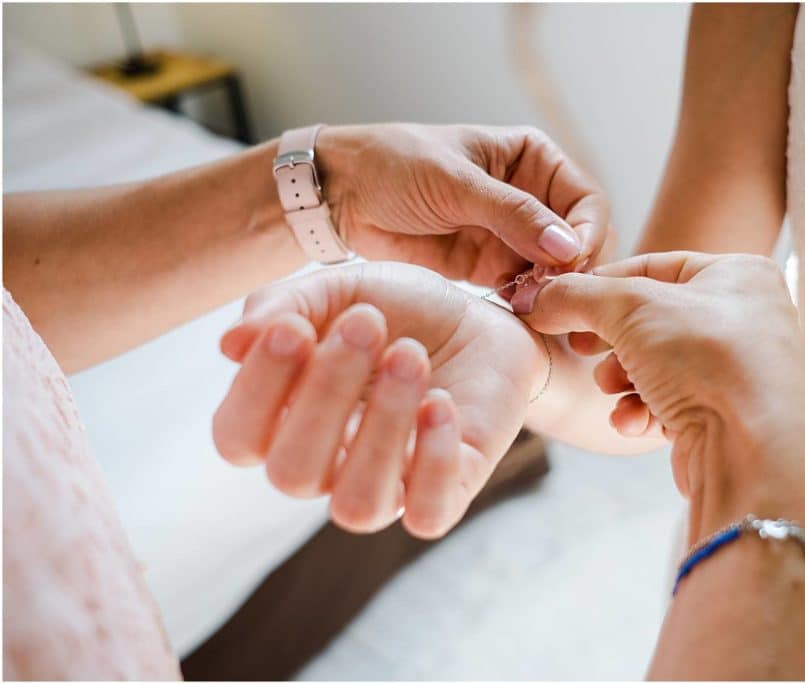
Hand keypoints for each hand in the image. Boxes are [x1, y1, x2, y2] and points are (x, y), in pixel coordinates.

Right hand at [212, 262, 545, 538]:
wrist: (482, 319)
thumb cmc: (399, 310)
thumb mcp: (339, 290)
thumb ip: (283, 306)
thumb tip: (230, 345)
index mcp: (284, 422)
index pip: (238, 439)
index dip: (257, 389)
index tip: (295, 326)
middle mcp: (327, 467)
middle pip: (293, 475)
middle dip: (326, 394)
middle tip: (369, 323)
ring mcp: (387, 486)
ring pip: (357, 507)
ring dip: (381, 427)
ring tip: (410, 356)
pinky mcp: (448, 492)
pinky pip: (427, 515)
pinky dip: (433, 460)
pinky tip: (442, 402)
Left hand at [318, 124, 608, 285]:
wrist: (341, 196)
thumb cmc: (393, 166)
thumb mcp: (456, 183)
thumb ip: (512, 214)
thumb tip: (567, 246)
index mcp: (532, 159)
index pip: (586, 199)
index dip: (588, 231)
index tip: (573, 259)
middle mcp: (530, 196)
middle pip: (577, 238)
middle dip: (572, 265)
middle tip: (554, 288)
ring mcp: (512, 235)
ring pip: (555, 268)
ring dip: (552, 287)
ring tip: (535, 303)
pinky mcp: (490, 268)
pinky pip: (525, 287)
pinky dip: (529, 300)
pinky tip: (521, 309)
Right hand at [521, 251, 804, 534]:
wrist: (754, 452)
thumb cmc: (709, 359)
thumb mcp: (629, 307)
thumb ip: (575, 296)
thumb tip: (535, 299)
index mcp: (738, 275)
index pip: (650, 267)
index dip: (598, 286)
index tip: (558, 304)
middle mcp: (745, 319)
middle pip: (650, 319)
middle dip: (609, 340)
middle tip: (580, 349)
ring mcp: (738, 371)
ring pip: (654, 365)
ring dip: (622, 378)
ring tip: (612, 388)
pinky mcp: (726, 418)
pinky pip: (670, 403)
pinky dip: (642, 411)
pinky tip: (633, 422)